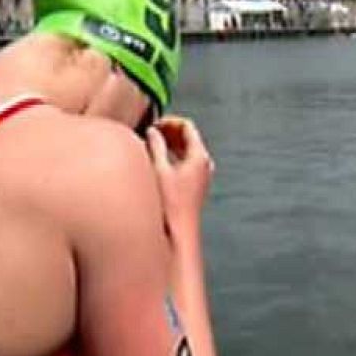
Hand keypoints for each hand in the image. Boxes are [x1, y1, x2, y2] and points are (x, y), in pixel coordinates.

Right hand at [146, 115, 213, 238]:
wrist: (179, 233)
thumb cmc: (171, 204)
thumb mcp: (159, 169)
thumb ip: (156, 146)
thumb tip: (152, 132)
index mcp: (199, 156)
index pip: (187, 126)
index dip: (169, 122)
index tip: (153, 124)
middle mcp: (204, 164)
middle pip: (188, 137)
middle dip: (169, 132)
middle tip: (151, 132)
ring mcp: (202, 176)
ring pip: (186, 150)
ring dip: (170, 144)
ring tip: (151, 145)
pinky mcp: (195, 186)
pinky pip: (185, 162)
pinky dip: (172, 157)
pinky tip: (157, 163)